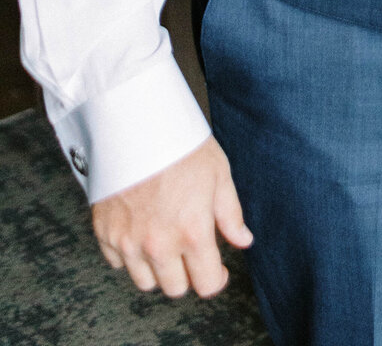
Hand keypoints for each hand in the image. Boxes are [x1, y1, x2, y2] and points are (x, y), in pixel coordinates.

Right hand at [92, 136, 252, 297]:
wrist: (136, 124)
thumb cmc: (181, 145)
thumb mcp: (218, 173)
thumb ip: (231, 214)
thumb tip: (243, 240)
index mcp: (192, 232)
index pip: (207, 284)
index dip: (216, 277)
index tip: (217, 269)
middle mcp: (159, 245)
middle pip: (175, 288)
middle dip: (187, 273)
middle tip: (189, 250)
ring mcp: (128, 242)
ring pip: (145, 282)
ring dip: (158, 268)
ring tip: (165, 239)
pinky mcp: (105, 234)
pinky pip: (118, 263)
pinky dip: (130, 254)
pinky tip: (141, 230)